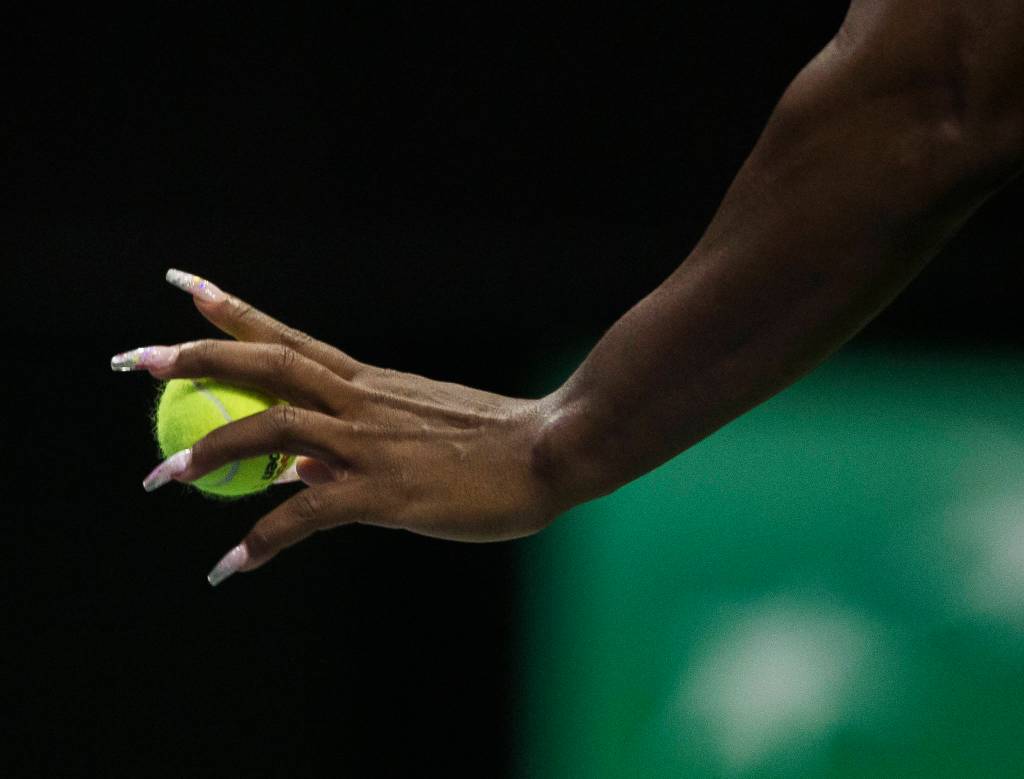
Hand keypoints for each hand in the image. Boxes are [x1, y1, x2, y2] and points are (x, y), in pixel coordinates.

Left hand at [112, 270, 563, 584]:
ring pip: (274, 429)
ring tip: (160, 478)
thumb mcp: (416, 430)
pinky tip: (233, 564)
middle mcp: (361, 401)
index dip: (233, 314)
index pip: (288, 339)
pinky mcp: (387, 492)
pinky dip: (265, 538)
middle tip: (135, 358)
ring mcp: (371, 444)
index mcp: (369, 383)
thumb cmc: (494, 442)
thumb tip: (301, 470)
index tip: (184, 290)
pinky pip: (308, 514)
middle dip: (197, 356)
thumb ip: (356, 445)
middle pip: (266, 365)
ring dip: (210, 450)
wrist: (550, 451)